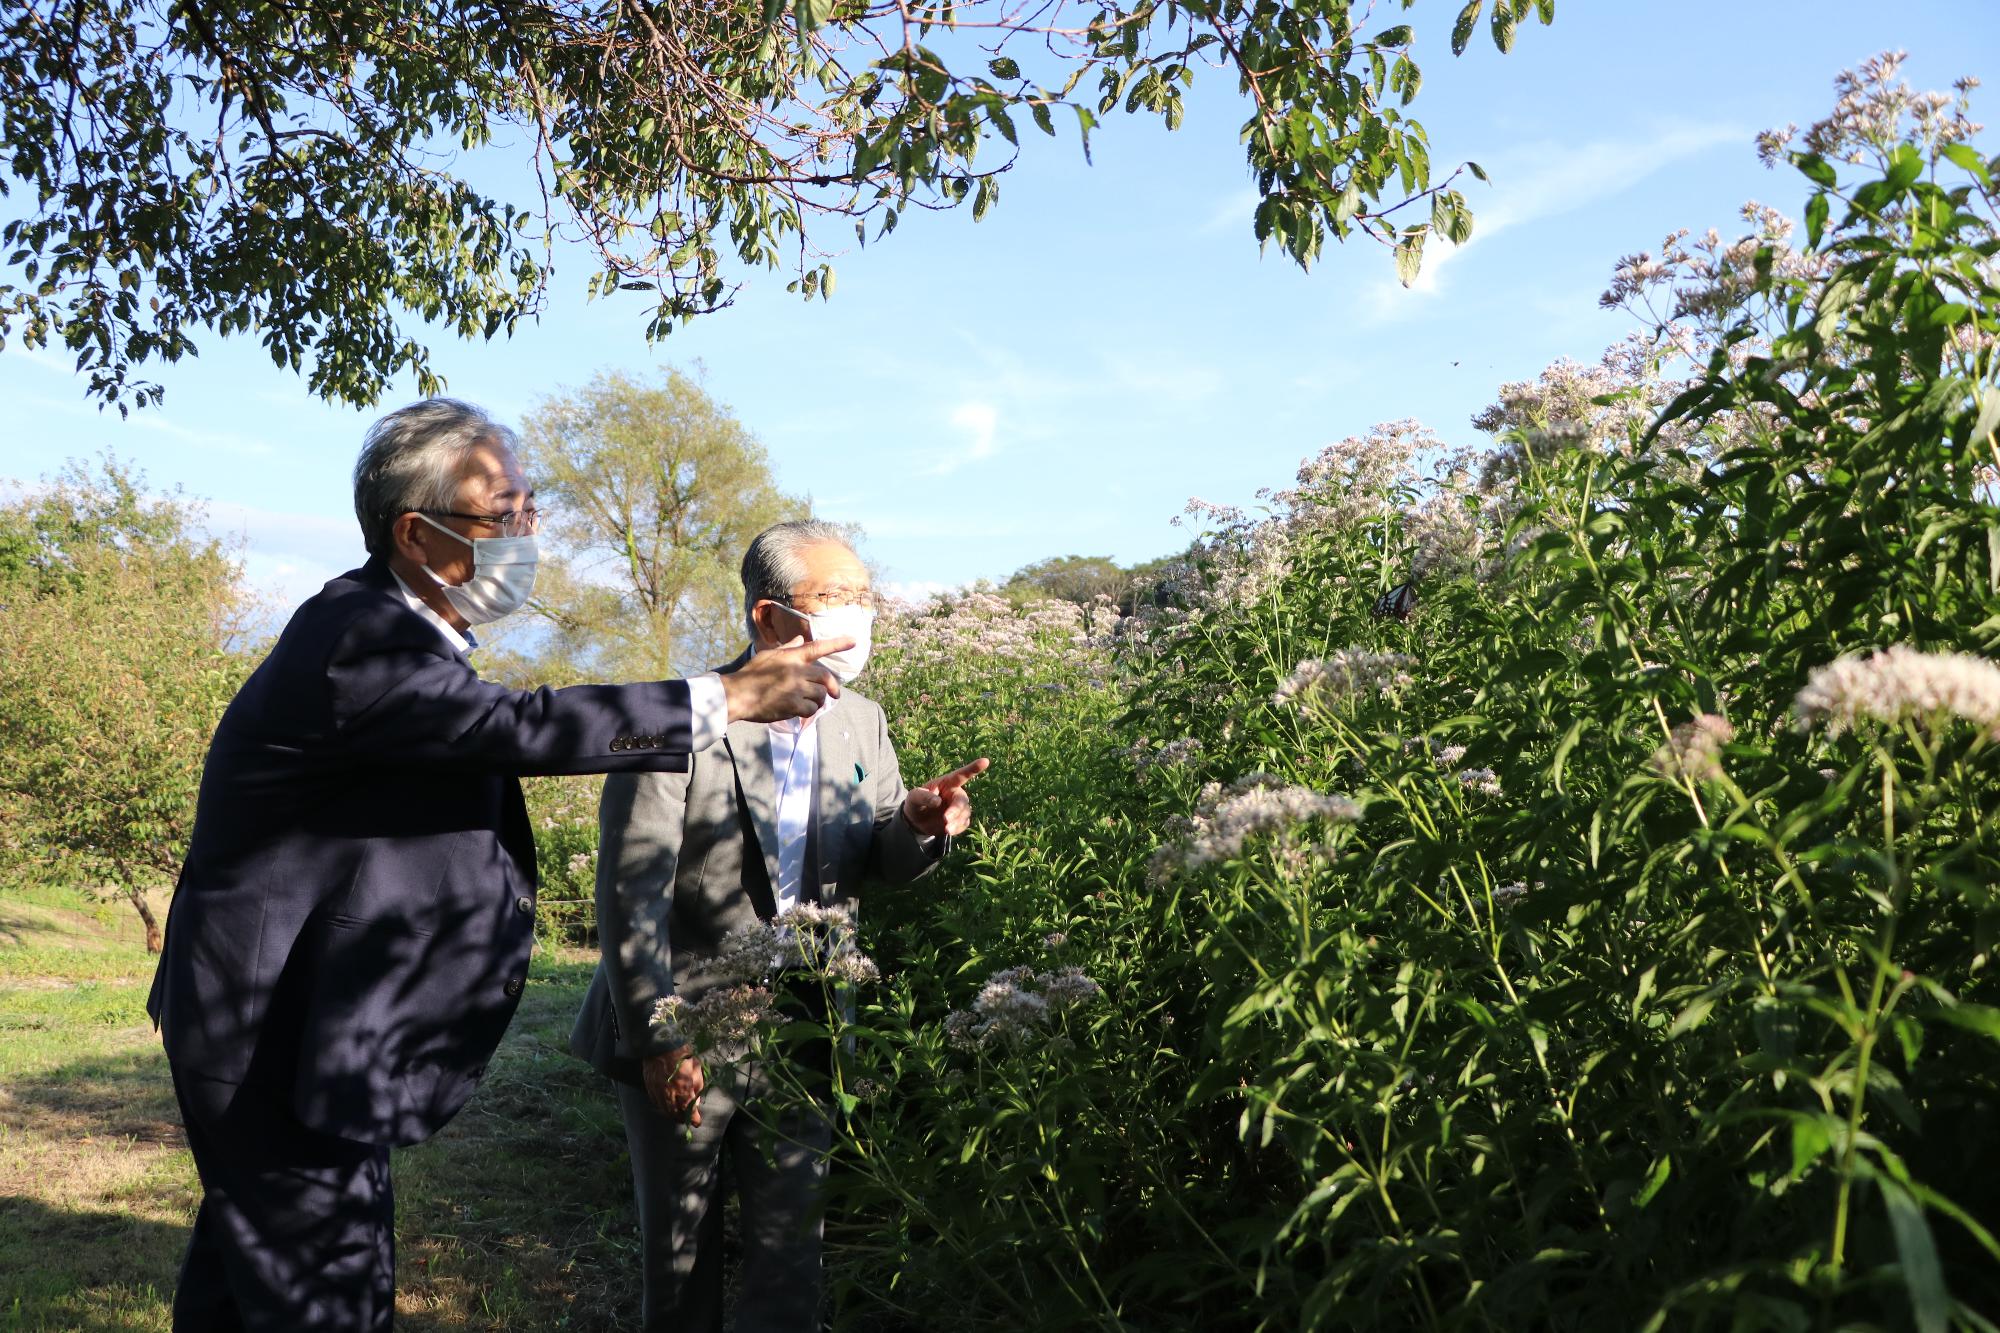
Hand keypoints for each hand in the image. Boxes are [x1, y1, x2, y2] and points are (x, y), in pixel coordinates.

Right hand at [642, 1045, 704, 1125]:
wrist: (660, 1044)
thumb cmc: (682, 1054)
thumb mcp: (696, 1068)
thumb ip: (697, 1086)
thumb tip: (696, 1100)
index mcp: (683, 1087)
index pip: (689, 1109)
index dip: (694, 1118)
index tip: (697, 1122)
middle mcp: (669, 1093)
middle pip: (675, 1114)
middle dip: (682, 1118)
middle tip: (687, 1119)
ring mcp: (657, 1091)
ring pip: (664, 1110)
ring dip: (672, 1116)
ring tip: (678, 1116)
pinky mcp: (649, 1087)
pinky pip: (656, 1103)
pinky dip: (662, 1108)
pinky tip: (667, 1107)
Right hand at [721, 638, 852, 722]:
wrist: (738, 695)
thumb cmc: (751, 674)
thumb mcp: (769, 655)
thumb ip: (788, 647)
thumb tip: (800, 638)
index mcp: (792, 656)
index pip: (818, 647)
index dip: (837, 643)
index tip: (854, 641)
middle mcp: (797, 670)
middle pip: (826, 677)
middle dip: (832, 687)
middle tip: (835, 694)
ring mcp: (796, 688)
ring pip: (820, 695)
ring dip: (817, 701)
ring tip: (807, 703)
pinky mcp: (793, 705)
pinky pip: (811, 709)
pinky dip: (808, 711)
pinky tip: (798, 710)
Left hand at [903, 757, 989, 837]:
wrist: (917, 821)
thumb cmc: (916, 803)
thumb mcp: (914, 797)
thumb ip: (924, 797)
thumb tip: (938, 802)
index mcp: (947, 783)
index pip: (961, 775)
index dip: (973, 768)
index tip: (985, 761)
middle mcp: (956, 794)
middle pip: (962, 800)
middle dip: (955, 810)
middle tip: (945, 819)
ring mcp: (959, 807)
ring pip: (964, 814)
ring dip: (956, 822)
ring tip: (946, 829)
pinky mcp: (960, 820)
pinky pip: (964, 824)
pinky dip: (956, 828)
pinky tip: (947, 830)